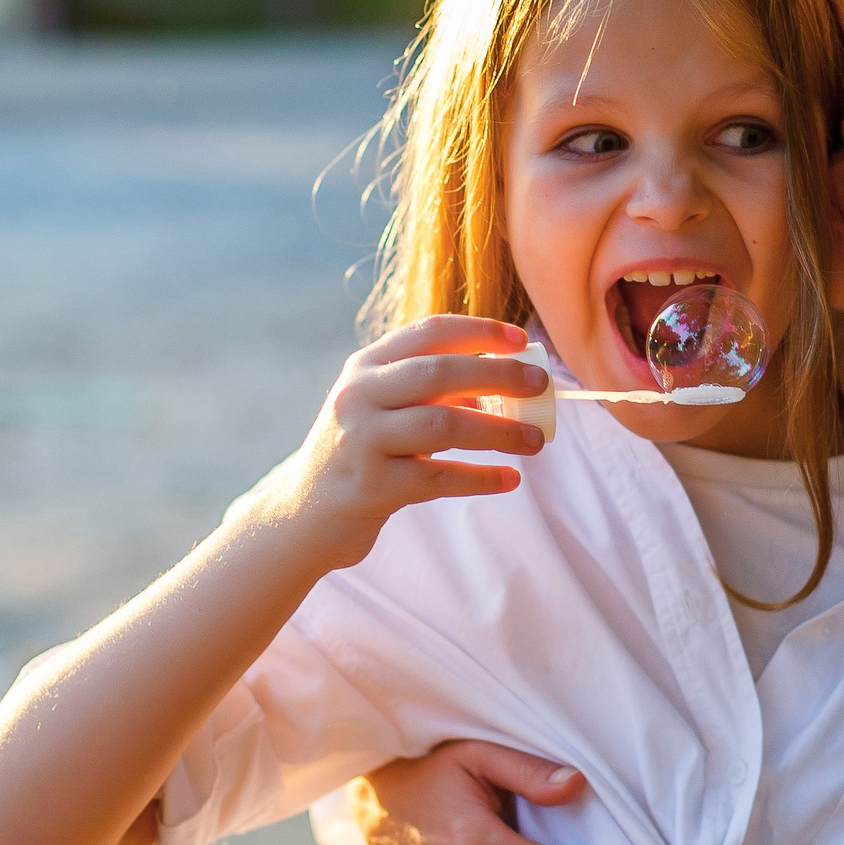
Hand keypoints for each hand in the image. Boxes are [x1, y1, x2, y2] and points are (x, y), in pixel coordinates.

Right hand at [246, 316, 548, 568]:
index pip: (429, 332)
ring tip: (535, 442)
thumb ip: (434, 393)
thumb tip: (506, 383)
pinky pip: (439, 477)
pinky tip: (509, 480)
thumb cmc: (362, 454)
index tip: (521, 340)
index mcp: (366, 367)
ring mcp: (361, 441)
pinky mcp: (371, 487)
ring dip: (498, 432)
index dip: (480, 331)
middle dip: (499, 375)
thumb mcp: (386, 410)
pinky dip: (481, 478)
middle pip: (439, 373)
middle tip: (540, 385)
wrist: (303, 514)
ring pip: (443, 425)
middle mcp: (358, 396)